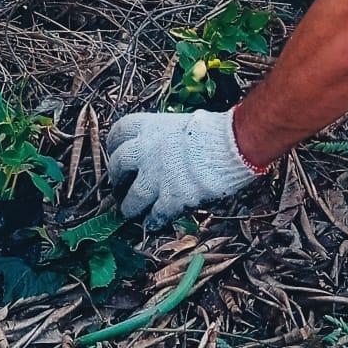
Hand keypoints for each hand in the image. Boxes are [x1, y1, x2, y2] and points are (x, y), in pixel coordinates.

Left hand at [103, 107, 260, 227]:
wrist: (233, 146)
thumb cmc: (216, 131)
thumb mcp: (186, 123)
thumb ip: (171, 136)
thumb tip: (172, 143)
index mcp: (150, 127)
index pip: (119, 132)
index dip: (115, 144)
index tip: (116, 150)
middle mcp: (146, 151)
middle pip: (118, 165)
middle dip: (116, 177)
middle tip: (119, 184)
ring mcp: (156, 177)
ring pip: (132, 197)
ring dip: (129, 206)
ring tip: (129, 211)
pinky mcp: (170, 198)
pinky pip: (155, 215)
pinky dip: (153, 220)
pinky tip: (153, 223)